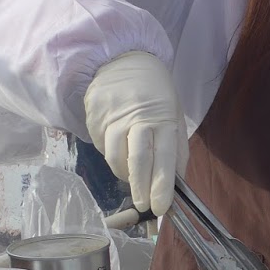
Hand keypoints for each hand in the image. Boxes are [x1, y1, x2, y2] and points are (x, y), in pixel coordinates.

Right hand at [82, 53, 186, 215]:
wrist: (124, 60)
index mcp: (163, 119)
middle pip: (138, 160)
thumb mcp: (174, 116)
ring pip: (115, 157)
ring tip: (133, 178)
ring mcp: (112, 117)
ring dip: (124, 174)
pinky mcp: (93, 116)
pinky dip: (112, 157)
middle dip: (141, 188)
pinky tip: (119, 152)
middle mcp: (137, 118)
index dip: (161, 186)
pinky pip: (102, 147)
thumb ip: (176, 150)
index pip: (164, 158)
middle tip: (143, 207)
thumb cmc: (156, 93)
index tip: (160, 209)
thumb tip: (176, 184)